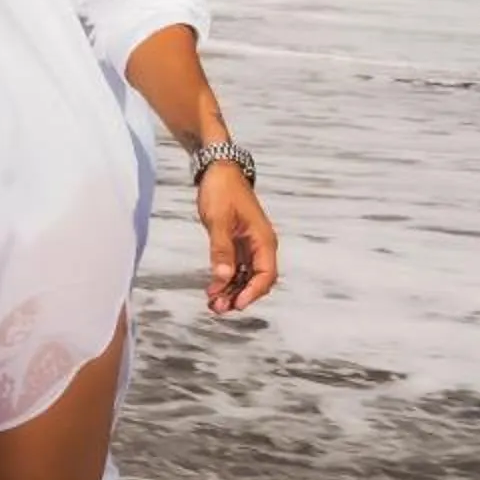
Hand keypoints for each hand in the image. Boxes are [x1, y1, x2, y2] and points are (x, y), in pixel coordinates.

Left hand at [196, 166, 277, 312]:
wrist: (218, 170)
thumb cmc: (222, 190)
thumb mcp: (218, 221)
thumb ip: (221, 250)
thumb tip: (223, 277)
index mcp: (263, 240)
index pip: (266, 275)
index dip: (253, 293)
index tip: (237, 304)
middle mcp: (260, 245)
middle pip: (256, 280)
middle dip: (239, 296)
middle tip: (218, 309)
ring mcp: (249, 245)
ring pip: (245, 276)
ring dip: (231, 290)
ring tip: (213, 304)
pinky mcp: (237, 243)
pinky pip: (236, 267)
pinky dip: (226, 279)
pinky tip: (213, 288)